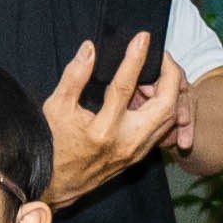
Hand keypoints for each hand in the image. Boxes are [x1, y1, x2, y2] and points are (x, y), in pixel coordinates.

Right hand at [43, 32, 189, 207]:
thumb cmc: (53, 144)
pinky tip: (146, 94)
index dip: (135, 58)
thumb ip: (74, 77)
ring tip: (151, 74)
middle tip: (160, 57)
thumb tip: (89, 48)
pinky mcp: (139, 155)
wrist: (57, 185)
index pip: (125, 87)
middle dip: (170, 76)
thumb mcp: (56, 107)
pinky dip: (161, 107)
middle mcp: (126, 143)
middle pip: (166, 105)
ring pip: (169, 118)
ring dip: (167, 92)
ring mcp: (136, 152)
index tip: (142, 38)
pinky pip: (162, 128)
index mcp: (103, 130)